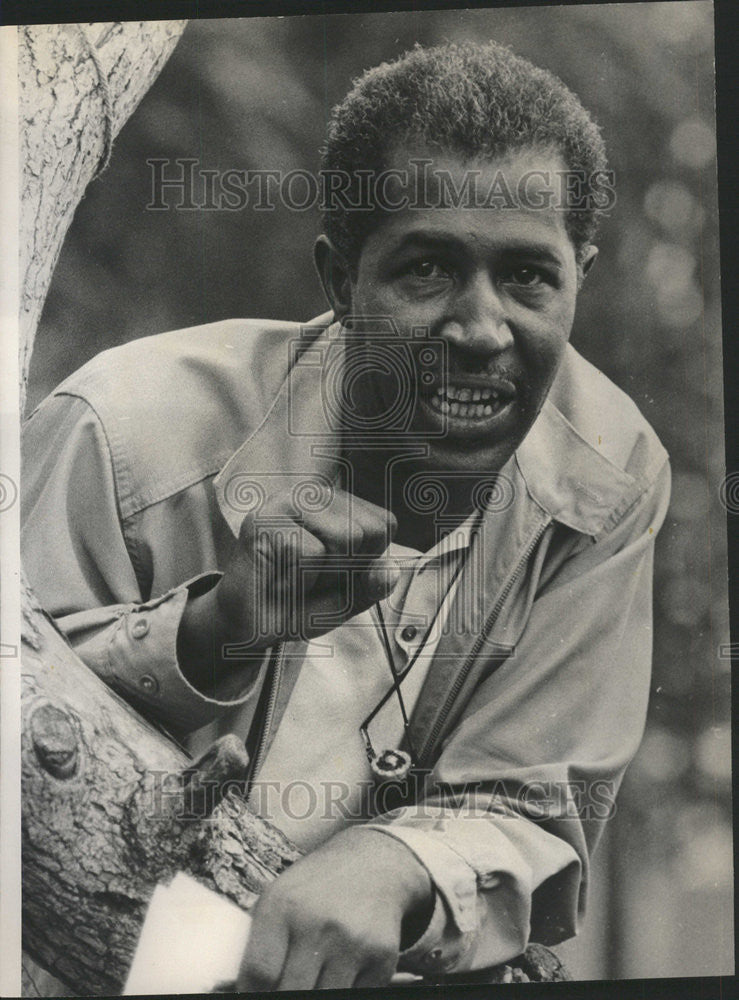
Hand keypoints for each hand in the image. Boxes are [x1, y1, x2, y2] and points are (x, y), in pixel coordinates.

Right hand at [178, 487, 398, 679]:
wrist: (246, 626)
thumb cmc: (295, 603)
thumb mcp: (346, 600)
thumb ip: (371, 585)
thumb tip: (392, 569)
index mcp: (338, 505)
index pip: (385, 525)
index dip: (365, 562)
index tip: (332, 573)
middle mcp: (314, 494)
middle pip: (369, 531)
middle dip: (345, 569)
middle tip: (310, 579)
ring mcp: (288, 501)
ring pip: (345, 538)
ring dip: (322, 575)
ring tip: (294, 578)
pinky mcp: (266, 518)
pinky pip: (310, 553)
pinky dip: (297, 580)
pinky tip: (276, 581)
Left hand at [238, 827, 433, 990]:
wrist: (373, 863)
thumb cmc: (315, 887)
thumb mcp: (279, 897)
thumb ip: (260, 943)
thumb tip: (244, 991)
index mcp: (283, 905)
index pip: (259, 972)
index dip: (252, 993)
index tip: (256, 994)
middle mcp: (318, 922)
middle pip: (290, 992)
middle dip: (285, 994)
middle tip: (286, 985)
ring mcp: (353, 941)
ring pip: (323, 998)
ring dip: (316, 992)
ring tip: (312, 975)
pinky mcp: (382, 956)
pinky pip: (357, 995)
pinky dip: (345, 990)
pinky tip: (342, 969)